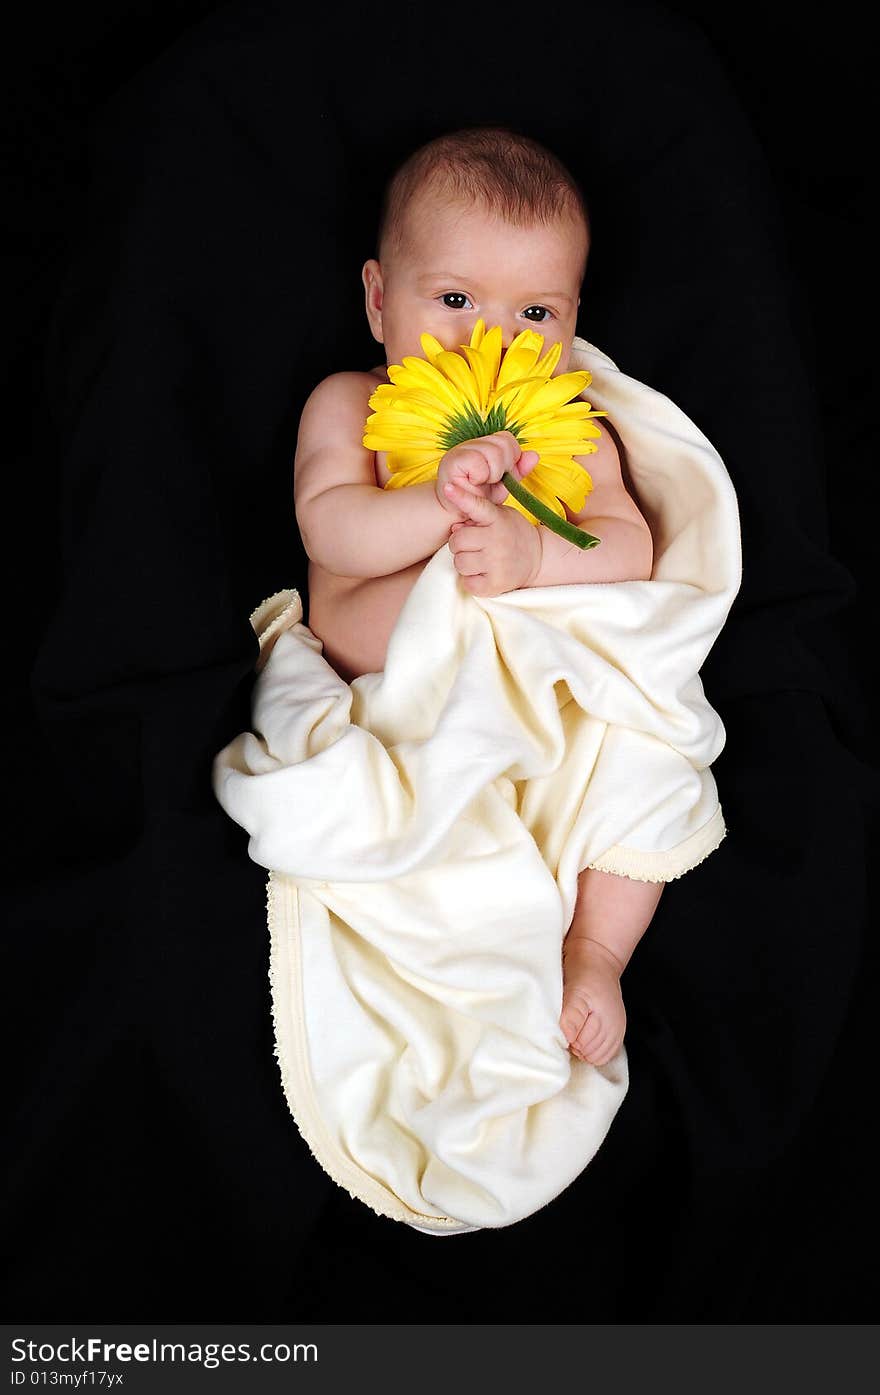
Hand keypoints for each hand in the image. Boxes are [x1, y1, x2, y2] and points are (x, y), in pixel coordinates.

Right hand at [435, 430, 538, 516]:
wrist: (457, 514)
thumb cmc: (478, 500)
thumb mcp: (503, 485)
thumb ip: (519, 470)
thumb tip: (534, 455)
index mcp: (486, 445)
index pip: (508, 439)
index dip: (511, 459)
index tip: (501, 475)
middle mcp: (474, 443)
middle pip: (504, 444)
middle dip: (503, 468)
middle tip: (490, 481)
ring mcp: (462, 449)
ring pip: (493, 452)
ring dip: (492, 473)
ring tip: (481, 483)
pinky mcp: (453, 459)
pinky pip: (478, 462)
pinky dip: (480, 476)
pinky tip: (472, 483)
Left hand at [445, 482, 542, 595]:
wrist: (538, 558)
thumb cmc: (511, 534)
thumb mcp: (500, 516)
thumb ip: (476, 517)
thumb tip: (454, 529)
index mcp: (497, 519)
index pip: (476, 506)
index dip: (460, 497)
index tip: (447, 488)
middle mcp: (497, 540)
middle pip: (457, 541)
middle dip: (459, 543)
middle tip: (472, 545)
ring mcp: (496, 564)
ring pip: (459, 562)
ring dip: (464, 562)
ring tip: (478, 559)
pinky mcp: (495, 584)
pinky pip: (467, 583)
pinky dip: (470, 580)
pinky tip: (482, 573)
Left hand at [559, 935, 626, 1065]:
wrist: (598, 959)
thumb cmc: (584, 972)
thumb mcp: (574, 991)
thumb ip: (571, 1016)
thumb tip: (568, 1039)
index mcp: (603, 1020)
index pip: (579, 1047)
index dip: (565, 1039)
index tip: (560, 1024)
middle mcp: (613, 1029)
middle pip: (588, 1054)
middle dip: (574, 1044)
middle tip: (567, 1024)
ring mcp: (617, 1031)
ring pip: (595, 1057)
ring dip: (583, 1048)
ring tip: (575, 1028)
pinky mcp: (617, 1033)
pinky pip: (604, 1055)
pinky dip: (592, 1050)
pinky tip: (583, 1036)